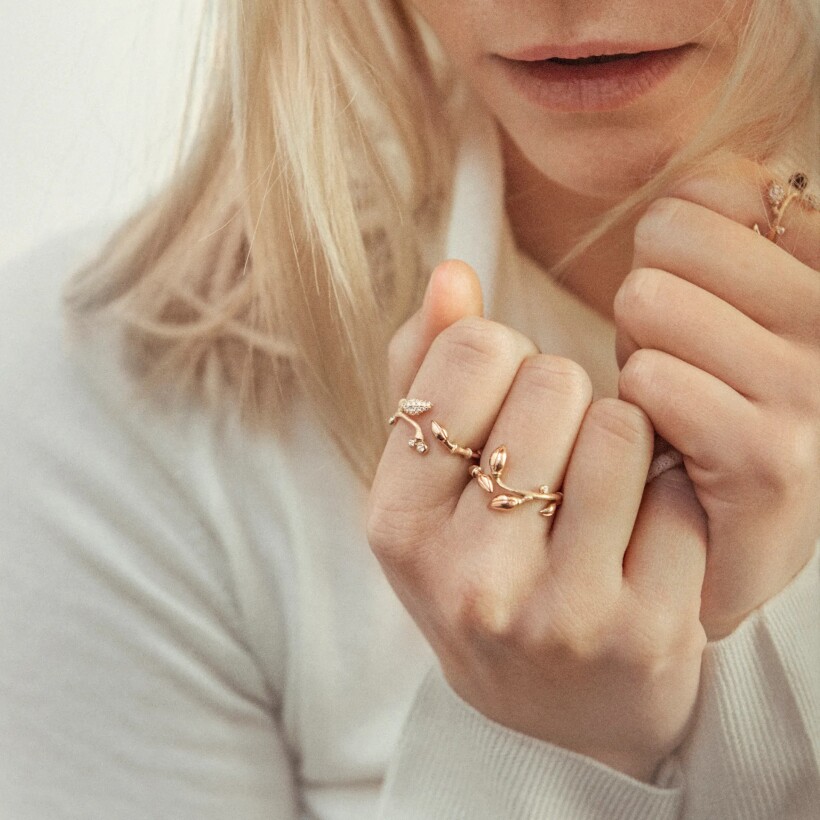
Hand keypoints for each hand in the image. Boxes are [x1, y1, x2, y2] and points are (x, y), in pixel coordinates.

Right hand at [368, 261, 707, 781]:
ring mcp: (559, 612)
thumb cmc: (481, 568)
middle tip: (551, 455)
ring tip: (596, 488)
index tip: (501, 402)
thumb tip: (452, 272)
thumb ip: (426, 370)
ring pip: (621, 426)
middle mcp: (469, 576)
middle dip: (562, 398)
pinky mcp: (645, 634)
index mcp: (399, 525)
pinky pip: (680, 492)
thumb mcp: (427, 485)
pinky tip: (641, 536)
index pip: (474, 353)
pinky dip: (668, 494)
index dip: (502, 357)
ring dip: (620, 438)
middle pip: (554, 382)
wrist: (548, 712)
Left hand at [615, 158, 819, 638]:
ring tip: (675, 401)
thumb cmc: (720, 402)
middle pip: (666, 236)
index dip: (667, 249)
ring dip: (637, 357)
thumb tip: (692, 186)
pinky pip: (647, 381)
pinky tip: (671, 445)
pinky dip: (636, 411)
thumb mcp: (733, 304)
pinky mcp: (769, 462)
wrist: (737, 539)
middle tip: (677, 359)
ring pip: (646, 302)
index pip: (709, 188)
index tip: (697, 305)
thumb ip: (723, 232)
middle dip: (645, 300)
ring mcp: (814, 390)